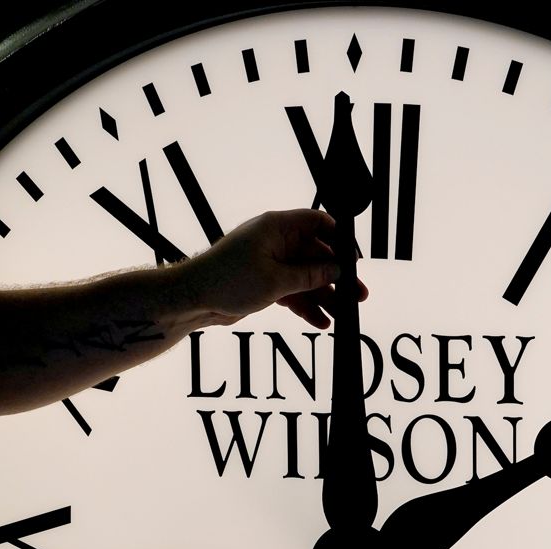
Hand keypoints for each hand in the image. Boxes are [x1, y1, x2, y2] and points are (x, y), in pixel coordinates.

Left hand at [182, 209, 366, 328]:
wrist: (192, 300)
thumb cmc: (228, 280)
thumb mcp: (276, 280)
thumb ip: (310, 276)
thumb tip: (338, 271)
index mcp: (277, 227)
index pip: (318, 223)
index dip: (340, 239)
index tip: (354, 261)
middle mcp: (276, 241)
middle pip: (317, 255)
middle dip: (336, 278)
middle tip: (358, 296)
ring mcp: (271, 263)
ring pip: (307, 278)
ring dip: (324, 296)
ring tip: (343, 315)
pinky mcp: (266, 283)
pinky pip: (293, 292)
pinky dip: (306, 306)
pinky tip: (321, 322)